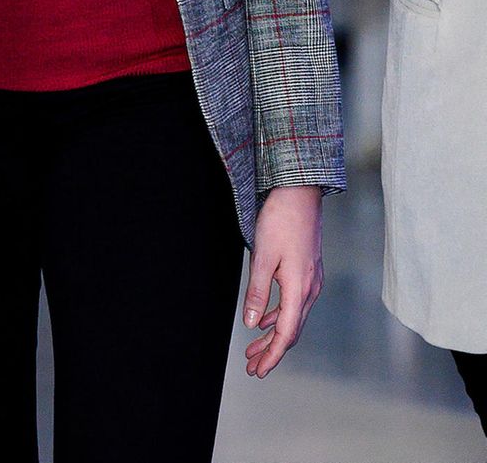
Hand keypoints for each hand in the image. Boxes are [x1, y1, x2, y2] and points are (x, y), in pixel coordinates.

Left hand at [242, 185, 322, 376]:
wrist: (300, 192)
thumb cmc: (281, 220)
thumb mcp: (263, 256)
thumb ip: (257, 292)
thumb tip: (252, 324)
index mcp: (299, 289)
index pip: (286, 334)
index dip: (272, 355)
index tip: (258, 371)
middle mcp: (310, 289)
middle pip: (291, 330)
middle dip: (271, 351)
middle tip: (252, 368)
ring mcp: (311, 280)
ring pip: (293, 318)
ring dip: (274, 335)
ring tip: (254, 349)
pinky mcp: (307, 271)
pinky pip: (294, 303)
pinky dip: (279, 317)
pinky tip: (266, 320)